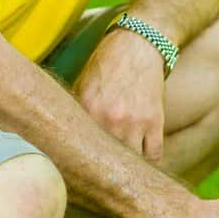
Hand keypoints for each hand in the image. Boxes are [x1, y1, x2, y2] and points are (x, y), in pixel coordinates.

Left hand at [75, 28, 166, 160]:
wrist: (138, 46)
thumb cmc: (108, 64)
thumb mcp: (83, 85)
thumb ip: (77, 112)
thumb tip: (63, 138)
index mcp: (88, 110)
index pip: (83, 149)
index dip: (84, 161)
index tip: (85, 168)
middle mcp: (110, 119)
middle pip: (107, 160)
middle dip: (106, 167)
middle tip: (106, 171)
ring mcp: (135, 122)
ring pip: (132, 160)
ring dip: (129, 164)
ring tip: (125, 166)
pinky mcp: (155, 121)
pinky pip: (154, 154)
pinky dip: (149, 157)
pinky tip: (144, 154)